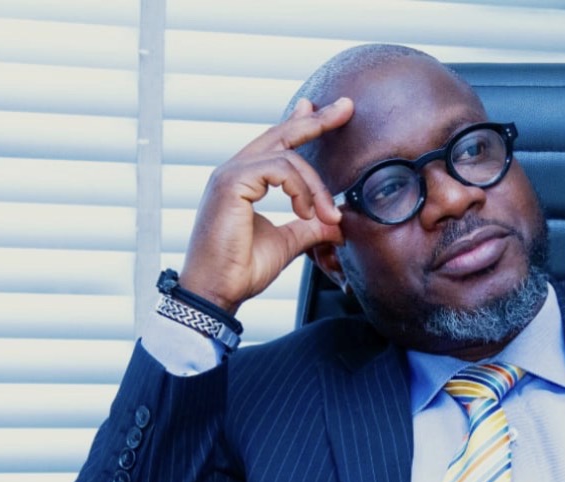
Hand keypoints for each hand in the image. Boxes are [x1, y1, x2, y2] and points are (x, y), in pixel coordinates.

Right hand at [177, 96, 354, 313]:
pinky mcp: (231, 183)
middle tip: (346, 107)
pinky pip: (279, 169)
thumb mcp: (287, 243)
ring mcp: (230, 174)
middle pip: (281, 134)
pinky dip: (301, 190)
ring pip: (287, 157)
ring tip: (327, 216)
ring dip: (315, 187)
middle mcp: (234, 171)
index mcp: (244, 180)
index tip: (327, 113)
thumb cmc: (241, 270)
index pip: (277, 144)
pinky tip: (306, 212)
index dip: (302, 124)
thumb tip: (337, 223)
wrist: (217, 291)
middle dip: (317, 120)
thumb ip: (310, 227)